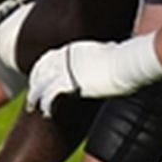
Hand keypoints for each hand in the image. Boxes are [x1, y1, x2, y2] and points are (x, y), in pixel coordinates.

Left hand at [26, 36, 161, 113]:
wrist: (128, 62)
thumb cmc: (127, 57)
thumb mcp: (113, 49)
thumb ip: (107, 50)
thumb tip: (113, 48)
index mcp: (74, 49)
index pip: (51, 57)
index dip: (43, 69)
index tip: (41, 77)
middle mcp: (65, 57)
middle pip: (41, 70)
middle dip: (35, 82)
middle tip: (33, 93)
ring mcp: (64, 70)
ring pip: (40, 84)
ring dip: (35, 96)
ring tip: (34, 107)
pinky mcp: (67, 84)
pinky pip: (49, 96)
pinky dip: (46, 105)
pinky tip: (46, 113)